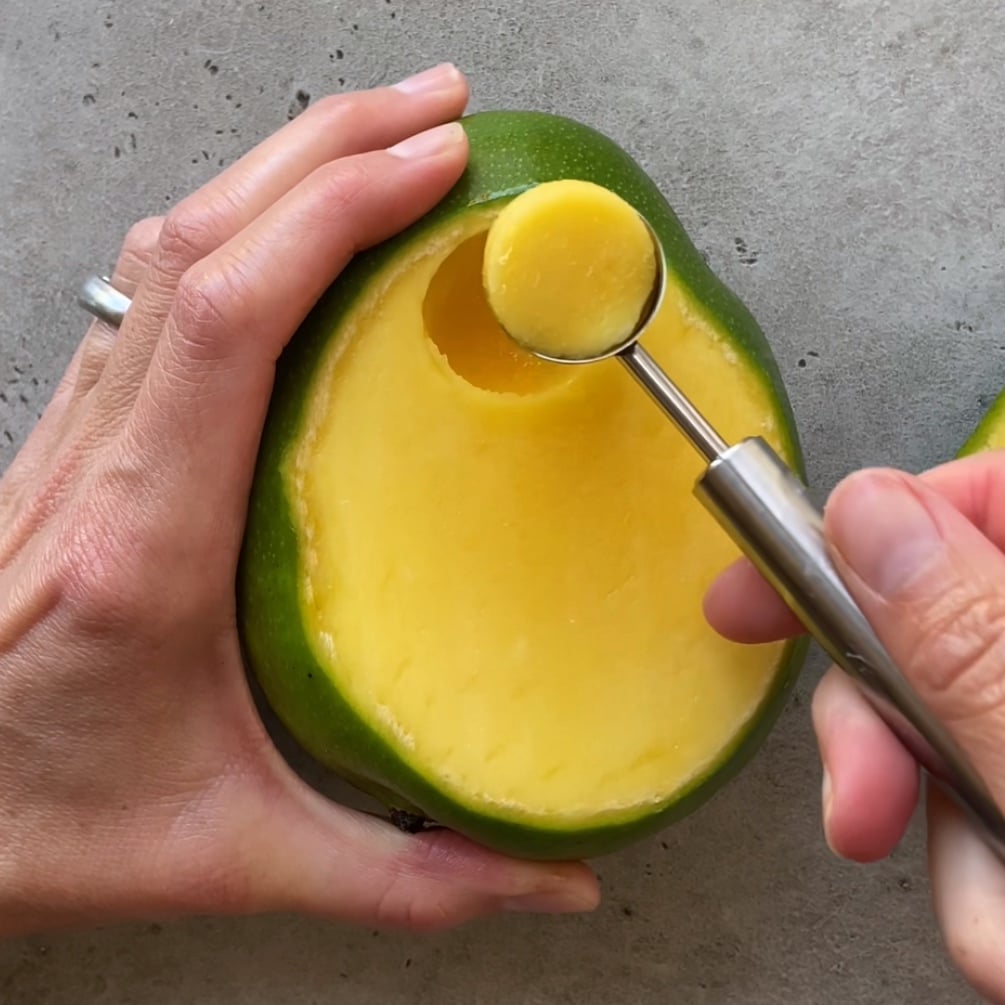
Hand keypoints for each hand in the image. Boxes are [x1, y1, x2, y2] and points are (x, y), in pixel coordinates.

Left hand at [0, 64, 597, 937]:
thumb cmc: (39, 826)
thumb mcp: (241, 860)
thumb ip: (410, 877)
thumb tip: (551, 881)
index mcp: (147, 543)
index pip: (230, 317)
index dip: (333, 216)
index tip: (434, 166)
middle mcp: (103, 461)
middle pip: (201, 242)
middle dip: (328, 148)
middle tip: (440, 113)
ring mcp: (83, 436)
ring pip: (170, 249)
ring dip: (280, 171)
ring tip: (383, 137)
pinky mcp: (87, 439)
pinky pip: (160, 294)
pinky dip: (241, 227)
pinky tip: (295, 225)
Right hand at [704, 452, 1004, 1001]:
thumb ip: (980, 646)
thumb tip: (869, 514)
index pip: (992, 495)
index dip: (869, 533)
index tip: (766, 596)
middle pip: (947, 624)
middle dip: (884, 727)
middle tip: (862, 809)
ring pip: (959, 732)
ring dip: (950, 839)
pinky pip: (988, 802)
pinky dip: (984, 877)